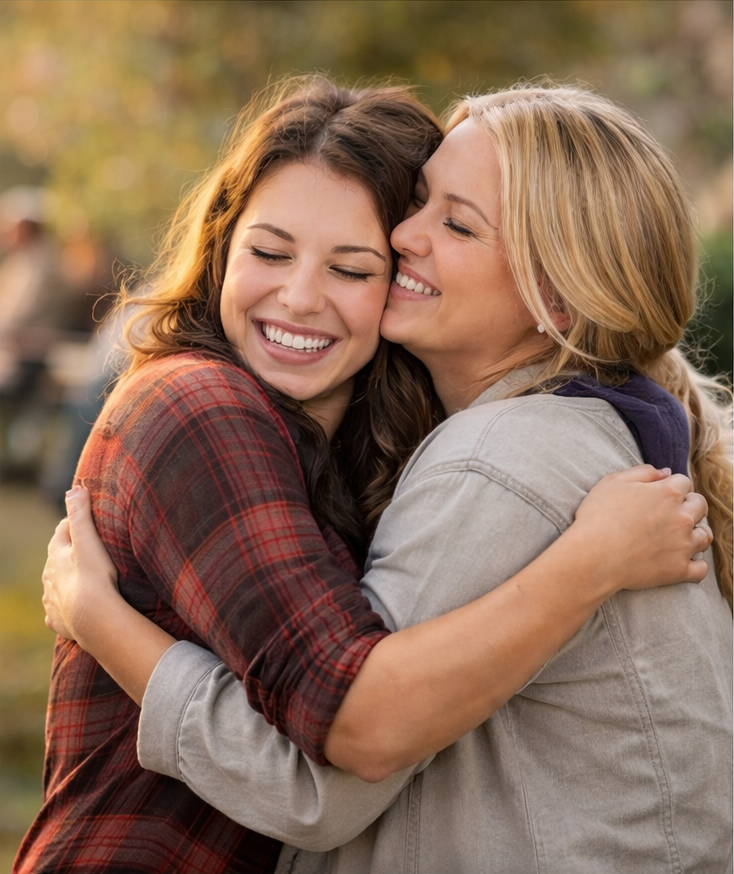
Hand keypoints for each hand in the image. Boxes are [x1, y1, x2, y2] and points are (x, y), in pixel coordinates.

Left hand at [42, 484, 119, 640]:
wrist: (92, 618)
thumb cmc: (93, 576)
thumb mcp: (88, 539)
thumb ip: (80, 514)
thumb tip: (74, 488)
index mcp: (55, 554)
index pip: (63, 531)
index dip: (76, 525)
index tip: (91, 523)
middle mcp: (48, 576)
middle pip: (58, 558)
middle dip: (70, 553)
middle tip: (91, 551)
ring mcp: (52, 599)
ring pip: (55, 584)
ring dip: (67, 579)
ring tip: (84, 580)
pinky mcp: (58, 619)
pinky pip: (58, 611)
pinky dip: (64, 606)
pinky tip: (71, 608)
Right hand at [573, 464, 711, 590]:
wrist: (593, 556)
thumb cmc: (598, 517)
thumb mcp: (613, 482)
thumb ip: (642, 472)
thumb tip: (665, 472)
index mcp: (667, 493)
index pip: (684, 482)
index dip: (673, 486)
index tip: (662, 495)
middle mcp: (681, 517)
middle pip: (700, 506)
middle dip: (690, 506)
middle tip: (671, 514)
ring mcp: (683, 545)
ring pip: (705, 536)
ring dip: (696, 533)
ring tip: (680, 537)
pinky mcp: (679, 570)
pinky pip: (701, 569)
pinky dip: (695, 565)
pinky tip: (682, 561)